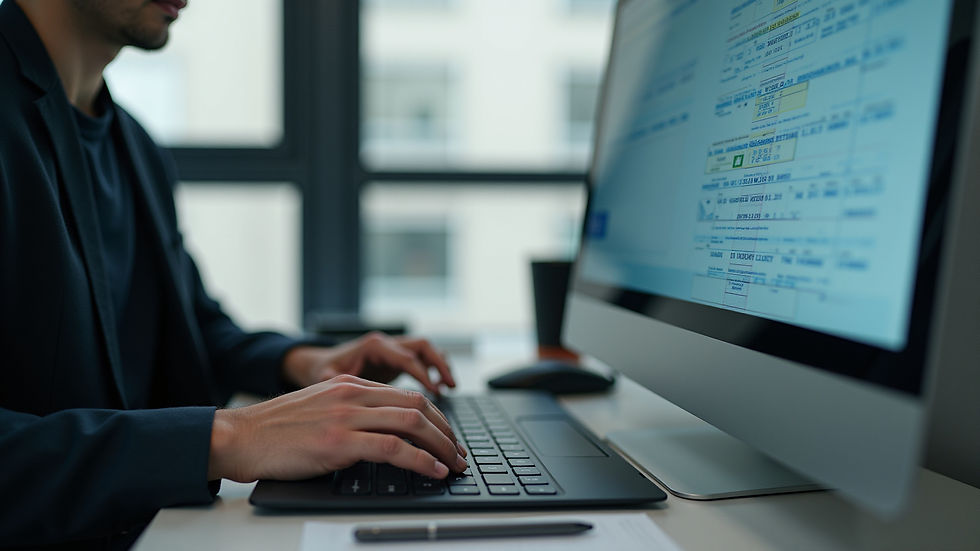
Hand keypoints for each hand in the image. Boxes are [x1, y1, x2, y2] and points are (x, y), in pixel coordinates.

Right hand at [207, 374, 467, 481]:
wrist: (241, 436)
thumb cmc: (275, 430)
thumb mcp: (319, 409)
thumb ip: (351, 412)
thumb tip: (384, 434)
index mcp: (349, 385)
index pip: (406, 395)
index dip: (435, 417)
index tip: (447, 437)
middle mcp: (353, 394)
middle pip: (417, 405)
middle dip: (446, 431)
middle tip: (459, 453)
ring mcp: (347, 416)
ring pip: (412, 422)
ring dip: (441, 446)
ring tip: (454, 464)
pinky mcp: (340, 441)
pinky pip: (394, 447)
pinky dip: (421, 460)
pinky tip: (433, 470)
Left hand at [282, 332, 455, 394]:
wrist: (317, 364)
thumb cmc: (320, 371)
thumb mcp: (324, 378)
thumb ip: (334, 384)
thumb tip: (341, 391)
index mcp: (373, 346)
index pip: (406, 357)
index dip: (423, 375)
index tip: (435, 393)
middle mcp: (386, 344)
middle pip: (423, 346)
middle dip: (440, 365)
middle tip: (451, 387)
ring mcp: (393, 350)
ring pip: (427, 350)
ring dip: (440, 366)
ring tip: (449, 388)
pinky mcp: (396, 360)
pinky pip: (423, 360)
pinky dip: (433, 371)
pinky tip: (437, 391)